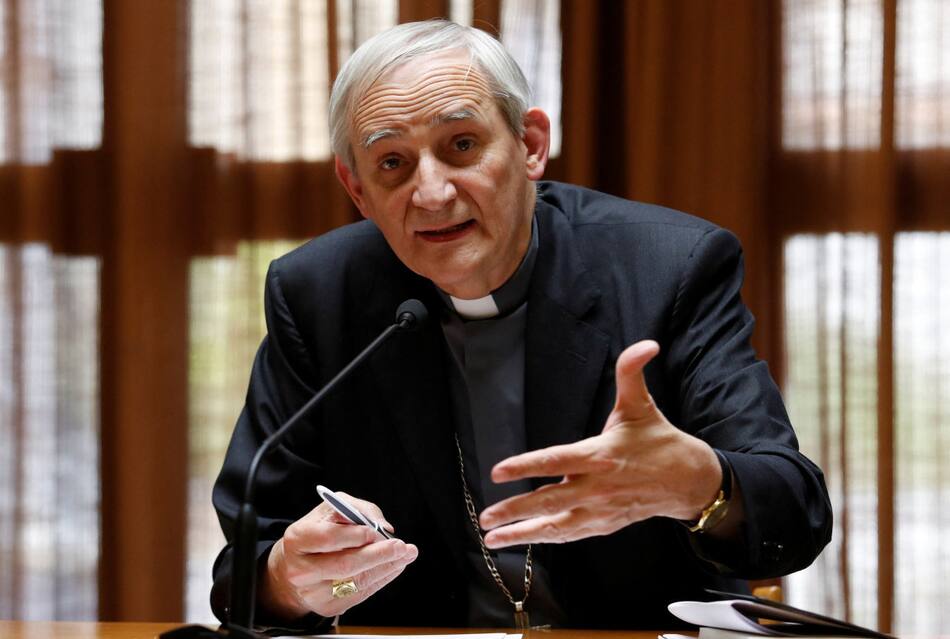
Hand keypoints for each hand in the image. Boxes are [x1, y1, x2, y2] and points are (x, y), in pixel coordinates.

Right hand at [260, 492, 417, 617]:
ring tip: (405, 555)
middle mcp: (302, 569)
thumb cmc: (315, 532)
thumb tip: (383, 526)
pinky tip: (393, 568)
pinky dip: (381, 580)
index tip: (378, 532)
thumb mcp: (330, 510)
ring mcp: (313, 592)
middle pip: (346, 565)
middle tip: (401, 546)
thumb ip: (357, 509)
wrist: (293, 565)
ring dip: (387, 568)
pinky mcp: (326, 607)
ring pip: (357, 582)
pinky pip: (360, 595)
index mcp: (298, 539)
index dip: (358, 535)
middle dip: (379, 555)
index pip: (330, 538)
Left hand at [479, 340, 721, 547]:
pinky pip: (570, 534)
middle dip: (515, 510)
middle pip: (549, 501)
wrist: (688, 481)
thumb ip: (631, 373)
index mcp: (600, 455)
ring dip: (522, 533)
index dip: (526, 466)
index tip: (499, 472)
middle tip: (485, 517)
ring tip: (492, 538)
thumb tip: (645, 344)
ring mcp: (600, 510)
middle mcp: (597, 487)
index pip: (556, 461)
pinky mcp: (604, 525)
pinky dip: (545, 539)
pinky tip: (522, 540)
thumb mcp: (641, 404)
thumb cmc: (658, 440)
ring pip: (556, 525)